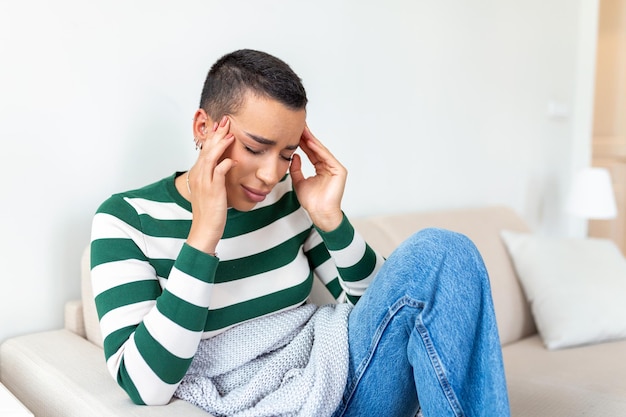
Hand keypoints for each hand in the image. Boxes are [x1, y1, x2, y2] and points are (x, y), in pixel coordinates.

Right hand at [186, 116, 236, 253]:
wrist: (204, 229)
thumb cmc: (210, 212)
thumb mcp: (210, 191)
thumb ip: (214, 177)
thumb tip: (223, 166)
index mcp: (199, 174)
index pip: (205, 150)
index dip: (212, 137)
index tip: (220, 126)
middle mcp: (200, 176)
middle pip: (207, 150)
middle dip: (216, 135)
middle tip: (225, 121)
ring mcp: (205, 183)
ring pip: (210, 158)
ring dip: (220, 145)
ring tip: (229, 135)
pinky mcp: (213, 191)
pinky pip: (218, 174)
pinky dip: (225, 165)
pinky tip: (233, 160)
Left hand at [290, 125, 346, 231]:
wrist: (320, 213)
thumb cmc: (311, 202)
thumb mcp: (298, 182)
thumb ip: (295, 169)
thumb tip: (294, 156)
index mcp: (320, 168)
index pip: (310, 152)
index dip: (302, 142)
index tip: (293, 132)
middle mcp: (328, 166)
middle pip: (316, 148)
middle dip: (307, 137)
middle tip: (298, 125)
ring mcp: (334, 168)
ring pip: (321, 151)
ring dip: (311, 140)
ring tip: (302, 130)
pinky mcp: (339, 171)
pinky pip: (327, 157)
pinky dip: (318, 149)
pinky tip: (310, 141)